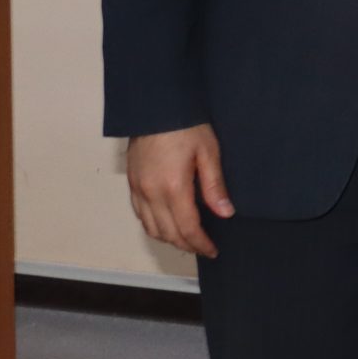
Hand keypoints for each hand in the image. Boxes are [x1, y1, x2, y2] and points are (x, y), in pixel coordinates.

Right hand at [126, 124, 233, 258]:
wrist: (156, 108)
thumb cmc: (186, 126)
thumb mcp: (209, 152)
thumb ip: (215, 186)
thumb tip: (225, 213)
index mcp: (172, 187)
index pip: (187, 228)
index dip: (200, 243)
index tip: (213, 250)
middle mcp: (151, 193)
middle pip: (167, 233)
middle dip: (187, 245)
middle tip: (204, 248)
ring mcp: (137, 190)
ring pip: (150, 228)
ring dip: (169, 238)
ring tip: (188, 239)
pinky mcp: (131, 184)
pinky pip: (140, 215)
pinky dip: (154, 226)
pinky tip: (167, 224)